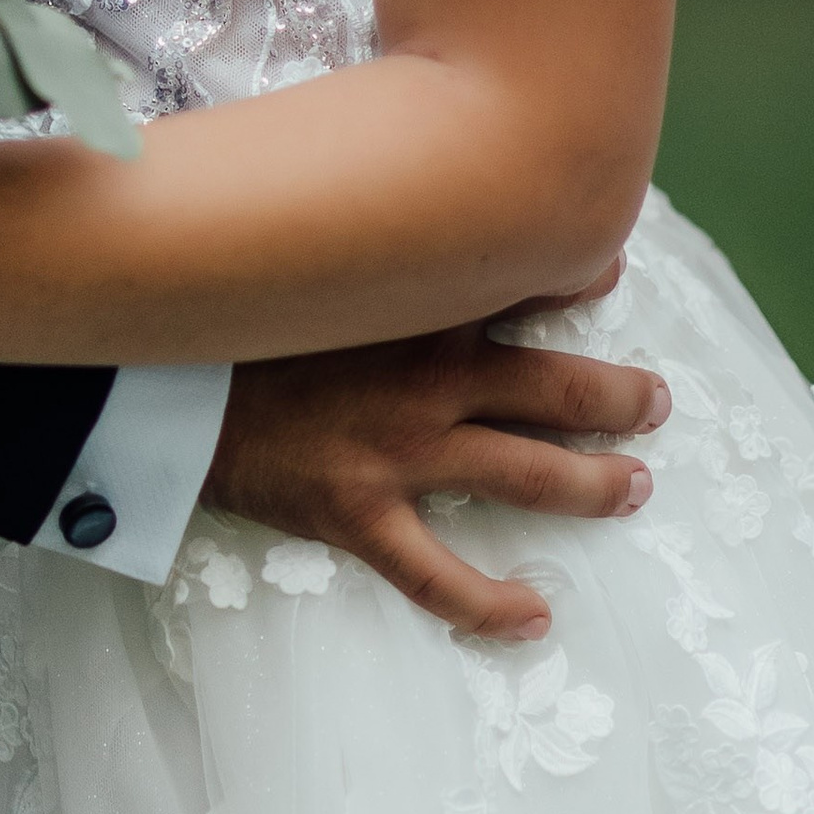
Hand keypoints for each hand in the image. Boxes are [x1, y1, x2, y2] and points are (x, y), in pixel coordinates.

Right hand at [202, 269, 666, 641]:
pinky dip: (491, 604)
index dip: (580, 279)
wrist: (158, 382)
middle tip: (655, 404)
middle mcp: (428, 379)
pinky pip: (439, 575)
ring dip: (592, 484)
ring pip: (527, 474)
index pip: (523, 284)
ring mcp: (399, 452)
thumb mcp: (311, 264)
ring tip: (634, 488)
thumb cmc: (236, 319)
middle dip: (619, 398)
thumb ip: (370, 247)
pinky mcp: (361, 514)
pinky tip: (535, 617)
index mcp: (417, 310)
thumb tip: (406, 196)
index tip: (611, 271)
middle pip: (557, 390)